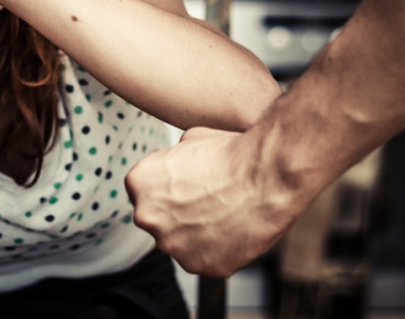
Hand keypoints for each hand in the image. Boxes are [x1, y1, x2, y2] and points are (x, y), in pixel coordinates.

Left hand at [125, 126, 301, 276]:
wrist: (266, 177)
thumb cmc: (232, 155)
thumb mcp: (190, 139)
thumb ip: (172, 158)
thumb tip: (176, 163)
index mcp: (139, 183)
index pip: (145, 191)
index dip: (169, 188)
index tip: (189, 185)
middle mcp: (147, 217)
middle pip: (159, 219)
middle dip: (178, 213)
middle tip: (208, 200)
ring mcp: (172, 245)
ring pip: (180, 242)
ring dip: (197, 232)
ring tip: (225, 214)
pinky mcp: (199, 266)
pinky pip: (204, 260)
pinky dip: (217, 249)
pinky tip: (233, 230)